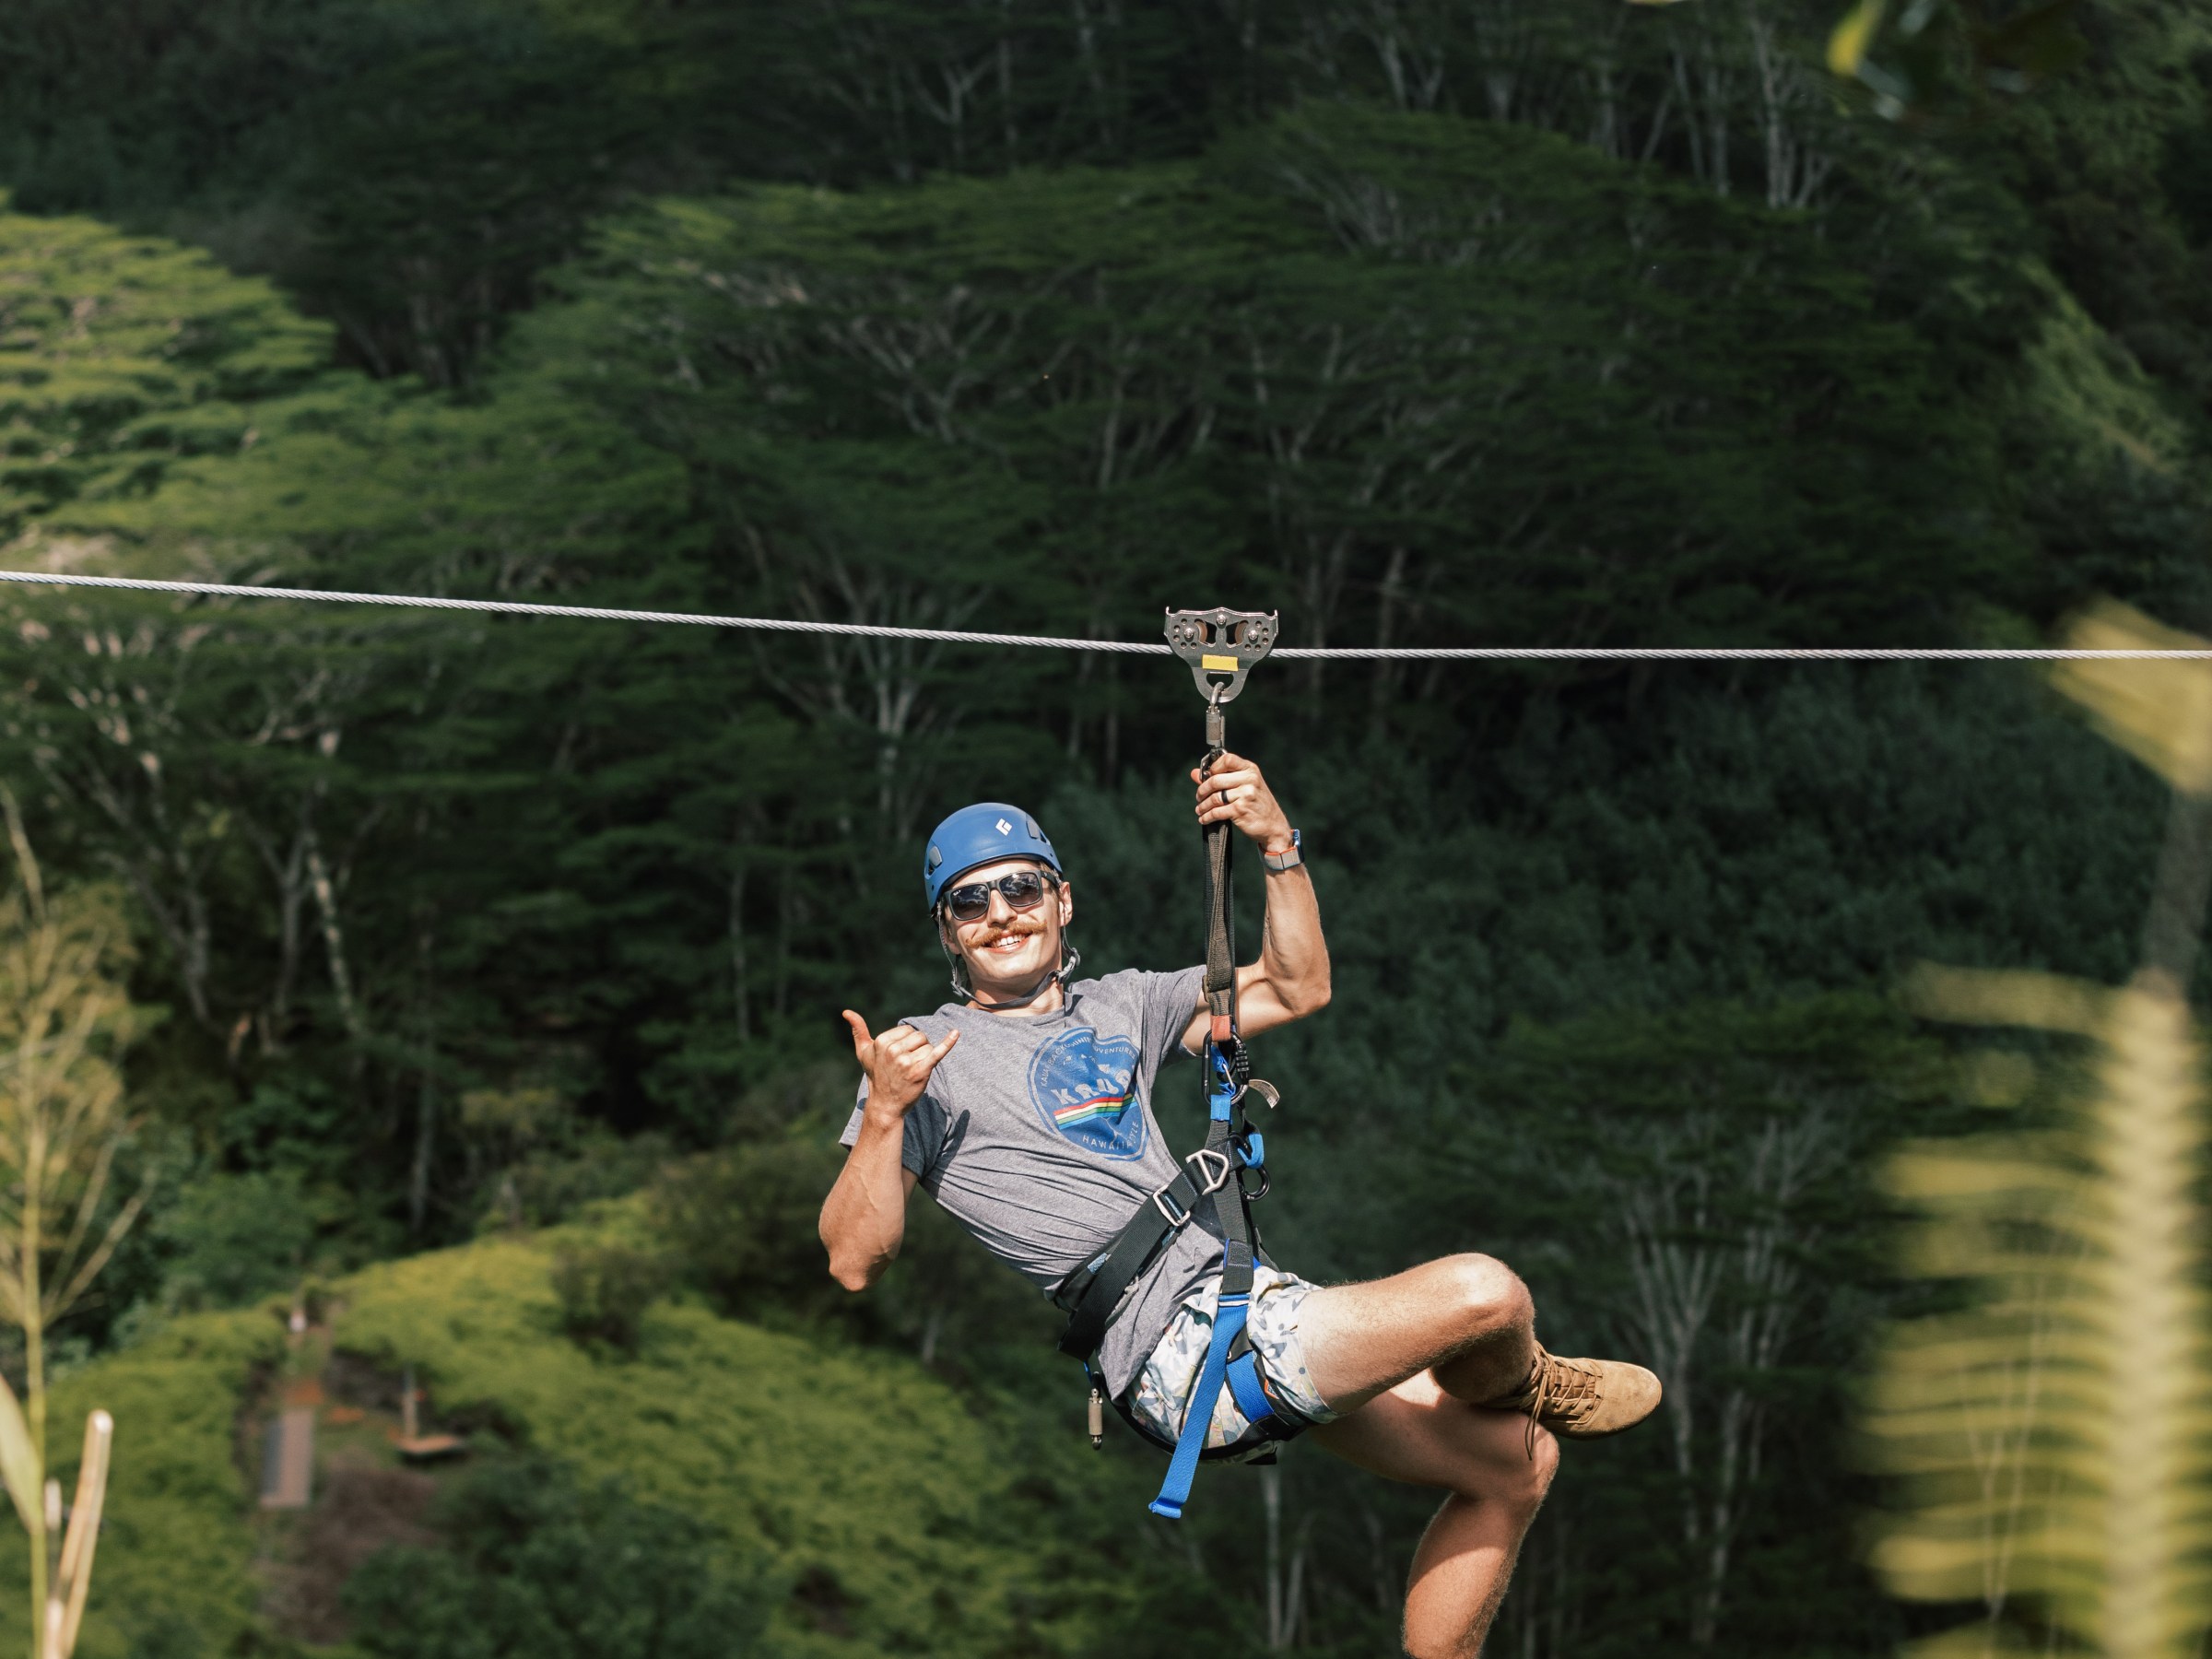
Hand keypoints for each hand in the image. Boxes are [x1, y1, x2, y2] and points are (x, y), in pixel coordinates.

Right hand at [843, 1011, 958, 1117]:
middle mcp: (893, 1050)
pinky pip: (937, 1052)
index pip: (908, 1030)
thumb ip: (858, 1031)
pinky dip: (948, 1043)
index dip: (907, 1042)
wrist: (885, 1105)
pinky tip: (956, 1033)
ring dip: (925, 1057)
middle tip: (906, 1065)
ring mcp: (907, 1061)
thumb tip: (846, 1012)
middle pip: (920, 1036)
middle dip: (917, 1049)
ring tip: (912, 1070)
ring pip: (928, 1047)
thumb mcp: (863, 1053)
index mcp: (882, 1042)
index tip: (898, 1057)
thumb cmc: (876, 1076)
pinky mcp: (921, 1071)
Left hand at [1191, 750, 1294, 854]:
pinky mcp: (1240, 810)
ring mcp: (1245, 795)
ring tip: (1200, 809)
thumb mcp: (1245, 786)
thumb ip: (1221, 777)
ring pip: (1214, 797)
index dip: (1213, 767)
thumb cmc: (1257, 804)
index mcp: (1250, 770)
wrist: (1274, 825)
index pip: (1227, 759)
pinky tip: (1204, 818)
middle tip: (1199, 797)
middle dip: (1202, 790)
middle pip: (1215, 780)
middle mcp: (1249, 780)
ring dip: (1203, 805)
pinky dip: (1207, 816)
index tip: (1206, 776)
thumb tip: (1194, 773)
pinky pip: (1217, 812)